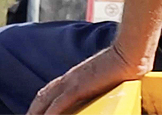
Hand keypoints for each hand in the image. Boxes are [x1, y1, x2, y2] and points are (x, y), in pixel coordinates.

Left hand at [27, 44, 144, 114]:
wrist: (128, 54)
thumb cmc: (123, 64)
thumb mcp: (106, 77)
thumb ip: (99, 84)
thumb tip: (100, 90)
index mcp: (75, 76)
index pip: (51, 90)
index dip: (41, 102)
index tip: (37, 112)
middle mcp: (69, 78)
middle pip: (43, 96)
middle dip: (33, 110)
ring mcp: (72, 81)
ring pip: (45, 100)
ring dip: (36, 111)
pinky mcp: (78, 87)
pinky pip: (58, 104)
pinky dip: (49, 113)